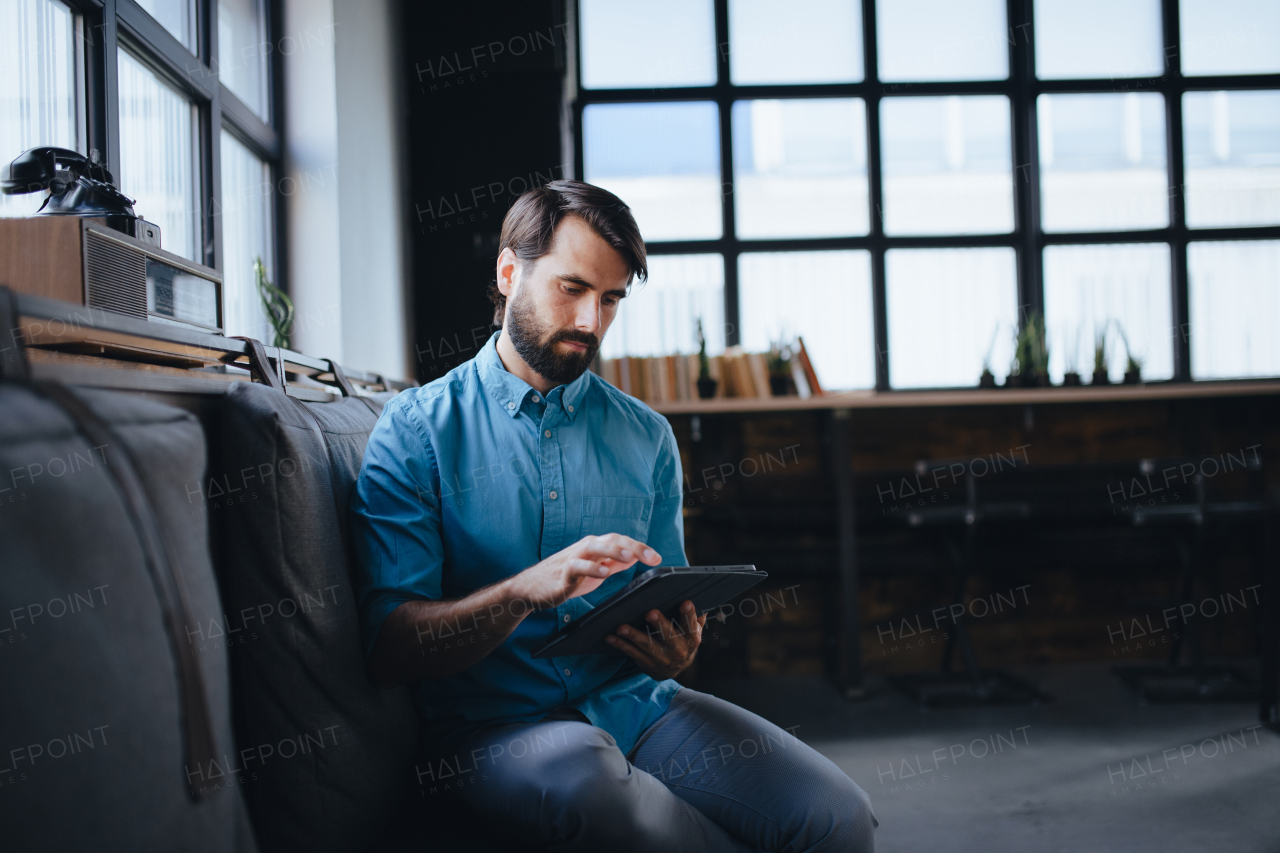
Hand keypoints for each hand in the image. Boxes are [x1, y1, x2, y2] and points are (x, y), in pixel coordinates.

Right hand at [504, 534, 661, 610]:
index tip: (657, 558)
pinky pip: (576, 567)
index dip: (640, 548)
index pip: (621, 542)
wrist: (530, 588)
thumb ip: (614, 564)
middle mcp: (586, 548)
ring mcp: (573, 559)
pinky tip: (602, 573)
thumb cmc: (564, 578)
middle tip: (651, 557)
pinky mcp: (562, 573)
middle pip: (612, 540)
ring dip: (613, 551)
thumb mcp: (595, 571)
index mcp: (596, 547)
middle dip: (633, 547)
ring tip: (630, 558)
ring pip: (595, 548)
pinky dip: (590, 568)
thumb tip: (635, 557)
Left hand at [606, 600, 704, 679]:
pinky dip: (621, 645)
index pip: (691, 624)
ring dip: (633, 636)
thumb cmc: (683, 641)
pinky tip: (610, 637)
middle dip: (659, 624)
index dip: (689, 614)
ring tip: (621, 627)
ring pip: (647, 645)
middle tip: (650, 613)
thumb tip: (701, 596)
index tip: (685, 602)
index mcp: (691, 638)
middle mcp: (678, 649)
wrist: (675, 669)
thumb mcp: (693, 630)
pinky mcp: (647, 663)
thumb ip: (696, 616)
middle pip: (668, 635)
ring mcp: (662, 658)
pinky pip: (632, 653)